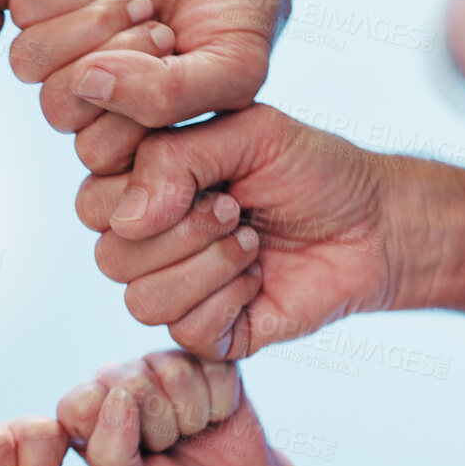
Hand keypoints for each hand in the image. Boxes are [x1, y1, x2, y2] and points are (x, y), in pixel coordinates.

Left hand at [12, 0, 325, 141]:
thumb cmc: (239, 11)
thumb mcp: (233, 69)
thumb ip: (170, 96)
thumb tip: (89, 82)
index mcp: (125, 128)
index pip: (97, 152)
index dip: (137, 111)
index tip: (182, 65)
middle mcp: (86, 91)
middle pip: (56, 107)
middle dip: (118, 63)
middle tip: (164, 31)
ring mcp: (61, 41)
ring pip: (28, 59)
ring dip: (93, 26)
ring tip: (142, 3)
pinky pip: (26, 5)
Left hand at [56, 352, 290, 465]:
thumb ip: (110, 455)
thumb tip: (120, 396)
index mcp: (88, 414)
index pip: (84, 400)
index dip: (117, 432)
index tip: (136, 458)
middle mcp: (120, 382)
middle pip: (133, 380)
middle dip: (161, 428)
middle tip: (169, 447)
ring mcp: (162, 367)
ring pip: (176, 371)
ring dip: (192, 416)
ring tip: (191, 433)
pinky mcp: (205, 361)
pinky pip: (215, 368)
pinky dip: (221, 403)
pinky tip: (215, 418)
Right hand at [77, 105, 424, 359]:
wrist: (374, 223)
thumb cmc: (311, 170)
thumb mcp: (247, 133)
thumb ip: (174, 157)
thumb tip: (126, 220)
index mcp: (142, 188)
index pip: (90, 201)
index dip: (141, 189)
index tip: (207, 170)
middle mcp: (147, 242)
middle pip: (108, 255)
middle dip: (181, 229)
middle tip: (234, 206)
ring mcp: (173, 289)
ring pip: (139, 299)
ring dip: (208, 265)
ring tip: (251, 240)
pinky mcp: (205, 333)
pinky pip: (183, 328)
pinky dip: (229, 297)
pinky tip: (258, 277)